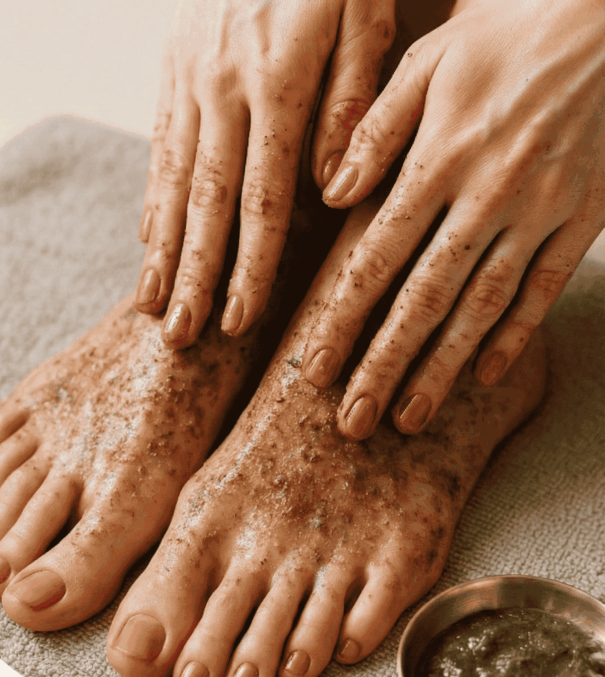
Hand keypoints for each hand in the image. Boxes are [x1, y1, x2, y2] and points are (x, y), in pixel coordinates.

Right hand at [135, 0, 395, 347]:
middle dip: (193, 276)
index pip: (262, 197)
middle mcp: (223, 88)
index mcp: (279, 81)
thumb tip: (332, 187)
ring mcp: (189, 80)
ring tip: (151, 307)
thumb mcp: (365, 12)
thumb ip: (353, 98)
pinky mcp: (172, 70)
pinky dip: (152, 201)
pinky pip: (159, 147)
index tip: (238, 319)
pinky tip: (146, 245)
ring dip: (161, 251)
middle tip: (180, 337)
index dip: (250, 265)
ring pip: (172, 181)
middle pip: (206, 203)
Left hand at [300, 0, 604, 438]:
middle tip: (353, 421)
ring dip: (442, 368)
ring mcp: (540, 209)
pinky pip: (544, 286)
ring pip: (482, 306)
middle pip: (424, 298)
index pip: (376, 258)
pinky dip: (516, 334)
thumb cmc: (507, 29)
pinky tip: (486, 377)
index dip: (342, 319)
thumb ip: (374, 130)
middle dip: (384, 365)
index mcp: (439, 158)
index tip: (314, 369)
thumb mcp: (429, 60)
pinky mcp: (583, 215)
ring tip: (408, 418)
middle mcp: (487, 194)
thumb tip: (331, 196)